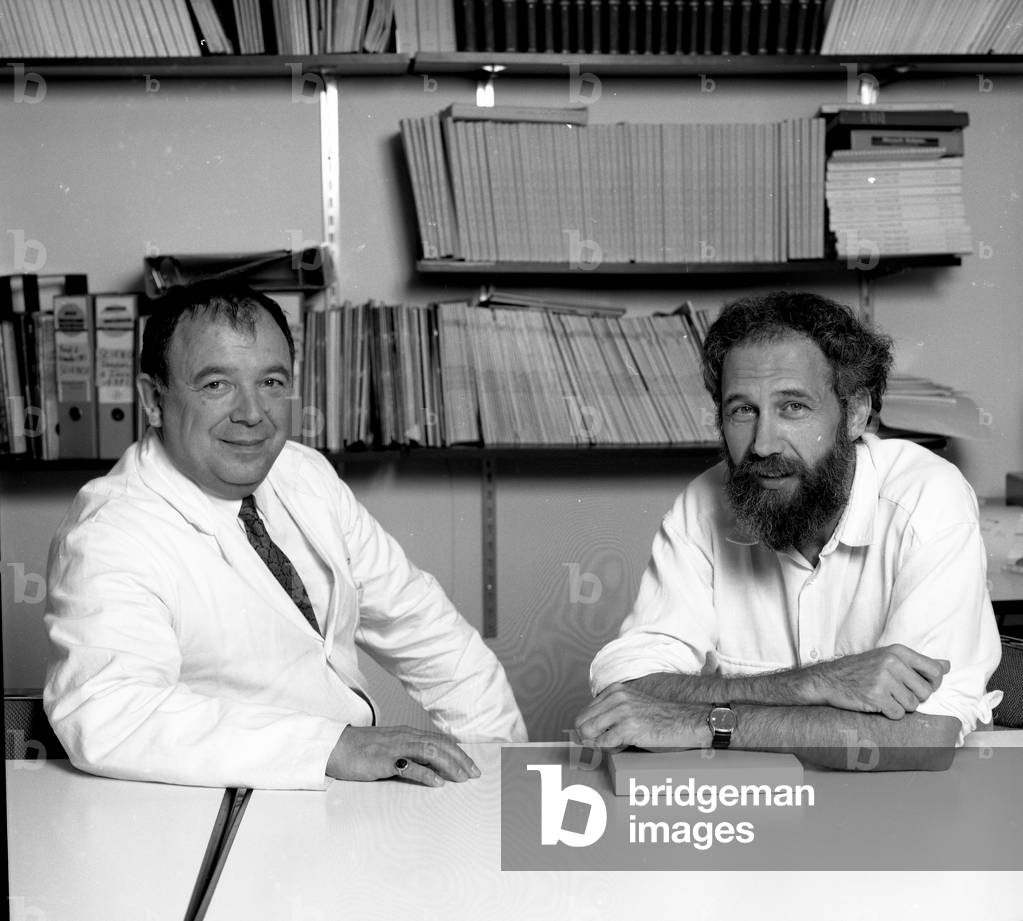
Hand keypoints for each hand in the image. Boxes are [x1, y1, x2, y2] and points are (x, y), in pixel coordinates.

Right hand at [326, 725, 480, 785]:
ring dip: (449, 765)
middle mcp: (405, 737)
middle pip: (440, 745)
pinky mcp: (384, 760)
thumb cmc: (361, 750)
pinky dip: (426, 774)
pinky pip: (409, 765)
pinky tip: (437, 782)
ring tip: (462, 778)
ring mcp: (395, 747)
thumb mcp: (390, 749)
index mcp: (407, 734)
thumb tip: (430, 767)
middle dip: (460, 759)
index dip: (458, 751)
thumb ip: (408, 755)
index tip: (472, 765)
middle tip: (475, 773)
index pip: (440, 740)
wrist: (335, 747)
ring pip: (430, 752)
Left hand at [574, 683, 703, 749]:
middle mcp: (616, 697)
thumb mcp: (631, 706)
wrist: (684, 721)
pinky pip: (603, 743)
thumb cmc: (658, 718)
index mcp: (615, 690)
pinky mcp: (628, 728)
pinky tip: (620, 747)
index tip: (592, 738)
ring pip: (588, 732)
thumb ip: (610, 713)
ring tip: (611, 745)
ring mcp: (621, 711)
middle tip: (599, 745)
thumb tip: (584, 731)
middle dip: (586, 737)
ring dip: (596, 744)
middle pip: (581, 722)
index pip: (584, 712)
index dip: (586, 729)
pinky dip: (607, 749)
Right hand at [806, 644, 949, 719]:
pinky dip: (889, 714)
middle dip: (914, 698)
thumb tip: (947, 665)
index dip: (933, 684)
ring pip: (912, 705)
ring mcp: (883, 679)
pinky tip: (876, 704)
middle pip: (925, 692)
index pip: (935, 671)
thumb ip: (918, 663)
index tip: (920, 687)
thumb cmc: (861, 670)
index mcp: (898, 651)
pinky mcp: (875, 696)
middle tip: (895, 694)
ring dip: (900, 707)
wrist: (829, 679)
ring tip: (884, 697)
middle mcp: (892, 663)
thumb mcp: (888, 658)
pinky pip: (897, 714)